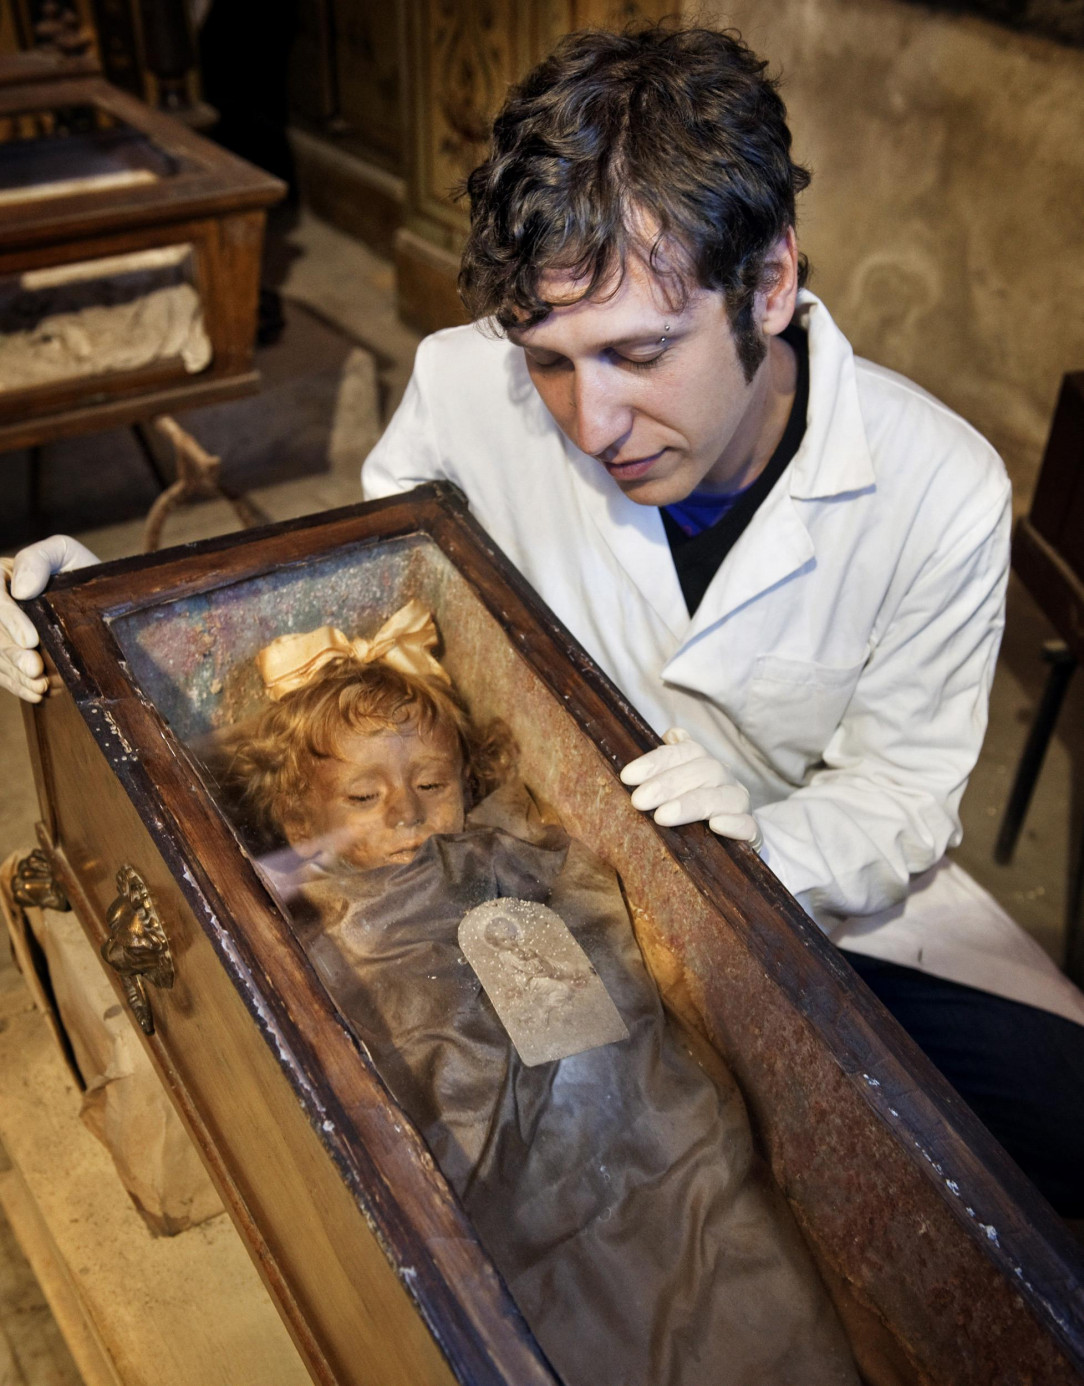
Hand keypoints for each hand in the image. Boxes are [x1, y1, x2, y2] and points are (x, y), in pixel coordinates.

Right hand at [1, 536, 97, 701]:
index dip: (9, 620)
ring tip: (39, 685)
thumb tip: (20, 590)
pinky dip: (18, 685)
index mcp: (2, 578)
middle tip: (36, 670)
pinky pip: (4, 672)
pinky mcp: (12, 653)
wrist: (100, 597)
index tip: (31, 641)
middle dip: (12, 655)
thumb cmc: (79, 570)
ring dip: (15, 675)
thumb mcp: (63, 552)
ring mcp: (3, 632)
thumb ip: (38, 560)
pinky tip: (35, 692)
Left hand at [620, 728, 761, 847]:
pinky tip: (715, 826)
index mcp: (704, 762)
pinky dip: (733, 823)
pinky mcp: (752, 831)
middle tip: (638, 800)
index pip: (683, 752)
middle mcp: (724, 778)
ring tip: (662, 817)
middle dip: (667, 784)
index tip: (627, 776)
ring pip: (723, 796)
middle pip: (702, 771)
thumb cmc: (693, 808)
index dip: (656, 761)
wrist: (731, 836)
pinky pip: (748, 824)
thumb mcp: (678, 784)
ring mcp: (740, 804)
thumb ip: (670, 761)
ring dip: (691, 804)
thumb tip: (670, 734)